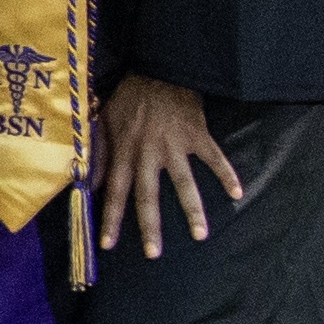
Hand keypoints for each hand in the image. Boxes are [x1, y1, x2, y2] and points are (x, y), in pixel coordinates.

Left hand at [93, 74, 245, 262]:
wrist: (159, 70)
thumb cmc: (129, 96)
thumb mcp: (103, 121)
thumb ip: (97, 152)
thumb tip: (85, 180)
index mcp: (123, 151)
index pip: (113, 191)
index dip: (110, 218)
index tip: (107, 244)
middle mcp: (148, 153)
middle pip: (147, 196)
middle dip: (149, 226)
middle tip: (154, 254)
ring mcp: (174, 146)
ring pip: (184, 183)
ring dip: (193, 210)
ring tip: (200, 234)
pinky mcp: (197, 135)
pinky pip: (214, 158)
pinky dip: (227, 175)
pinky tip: (238, 193)